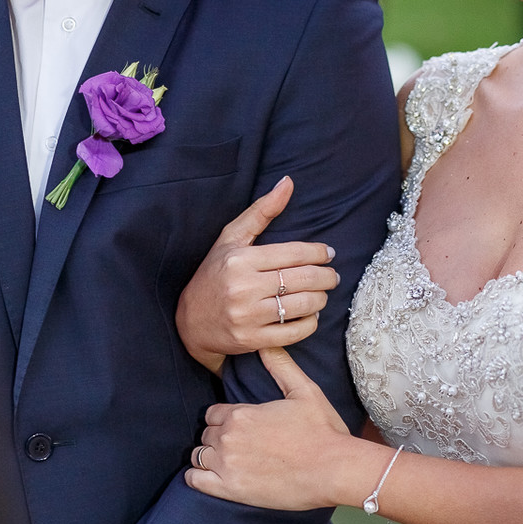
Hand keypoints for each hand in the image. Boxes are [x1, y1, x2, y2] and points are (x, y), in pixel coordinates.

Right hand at [175, 177, 338, 374]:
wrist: (189, 322)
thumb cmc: (214, 274)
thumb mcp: (231, 239)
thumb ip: (261, 211)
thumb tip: (288, 182)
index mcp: (240, 259)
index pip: (295, 253)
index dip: (319, 253)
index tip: (328, 254)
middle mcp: (243, 287)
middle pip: (304, 279)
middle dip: (327, 277)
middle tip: (333, 276)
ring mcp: (248, 316)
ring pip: (304, 305)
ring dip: (321, 299)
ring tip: (321, 294)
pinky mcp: (252, 340)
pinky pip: (296, 332)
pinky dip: (310, 322)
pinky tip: (309, 314)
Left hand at [185, 347, 356, 509]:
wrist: (335, 469)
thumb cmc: (323, 431)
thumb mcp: (305, 391)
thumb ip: (281, 366)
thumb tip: (267, 345)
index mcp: (241, 413)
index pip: (212, 414)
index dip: (224, 420)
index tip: (239, 428)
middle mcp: (228, 437)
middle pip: (206, 434)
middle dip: (218, 438)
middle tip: (239, 448)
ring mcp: (226, 464)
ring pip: (198, 456)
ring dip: (209, 458)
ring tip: (229, 463)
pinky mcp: (229, 489)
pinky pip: (194, 480)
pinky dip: (198, 478)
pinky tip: (212, 478)